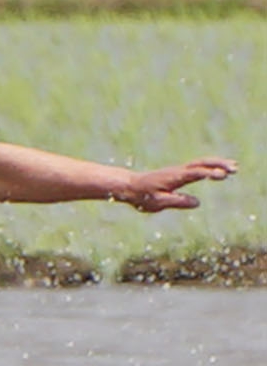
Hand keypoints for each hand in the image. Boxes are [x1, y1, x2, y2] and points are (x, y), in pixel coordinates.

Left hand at [113, 157, 235, 212]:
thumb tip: (197, 202)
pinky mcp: (179, 172)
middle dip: (219, 164)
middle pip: (201, 163)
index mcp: (174, 178)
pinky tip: (221, 169)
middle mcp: (178, 171)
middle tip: (235, 169)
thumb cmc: (142, 196)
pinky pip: (198, 166)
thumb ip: (177, 202)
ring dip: (218, 163)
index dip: (209, 173)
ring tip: (235, 167)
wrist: (130, 186)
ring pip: (201, 163)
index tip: (222, 175)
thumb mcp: (158, 203)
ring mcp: (179, 170)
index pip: (194, 173)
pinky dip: (211, 165)